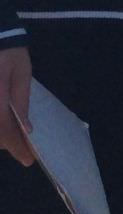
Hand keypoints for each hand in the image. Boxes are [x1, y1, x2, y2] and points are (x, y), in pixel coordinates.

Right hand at [0, 46, 32, 167]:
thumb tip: (25, 127)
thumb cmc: (10, 55)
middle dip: (8, 144)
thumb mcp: (21, 74)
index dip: (16, 146)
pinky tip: (5, 128)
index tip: (28, 158)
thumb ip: (21, 100)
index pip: (4, 129)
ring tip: (16, 142)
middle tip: (24, 152)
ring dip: (0, 136)